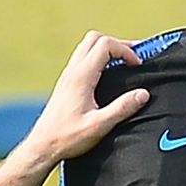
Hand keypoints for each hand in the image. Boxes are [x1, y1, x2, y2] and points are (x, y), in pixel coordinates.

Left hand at [21, 31, 151, 163]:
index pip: (105, 45)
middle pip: (95, 39)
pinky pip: (82, 60)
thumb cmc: (67, 138)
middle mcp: (72, 72)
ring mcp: (67, 76)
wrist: (42, 146)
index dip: (125, 50)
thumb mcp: (99, 125)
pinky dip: (98, 60)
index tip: (137, 66)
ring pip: (87, 47)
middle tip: (133, 59)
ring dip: (107, 50)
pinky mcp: (66, 84)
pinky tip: (108, 77)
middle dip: (117, 44)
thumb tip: (143, 94)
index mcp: (81, 77)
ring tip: (123, 65)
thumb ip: (122, 108)